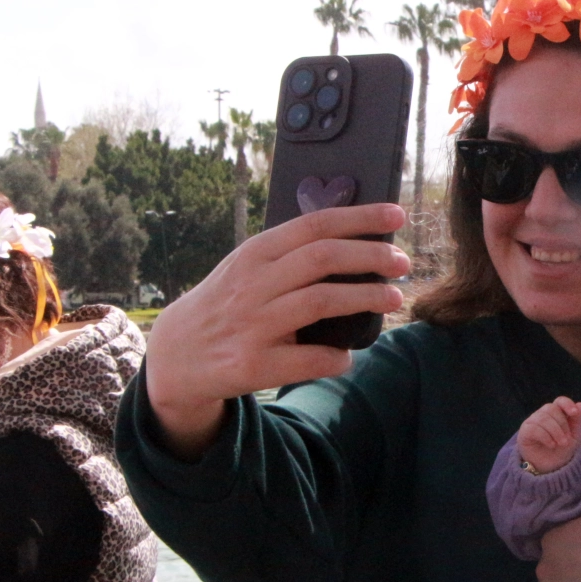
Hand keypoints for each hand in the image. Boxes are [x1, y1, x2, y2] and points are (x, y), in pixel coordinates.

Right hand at [144, 202, 408, 459]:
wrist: (177, 356)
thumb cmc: (227, 305)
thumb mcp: (247, 269)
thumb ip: (290, 255)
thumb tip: (356, 241)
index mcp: (255, 253)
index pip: (314, 225)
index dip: (360, 218)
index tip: (397, 216)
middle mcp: (253, 284)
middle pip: (323, 258)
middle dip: (371, 257)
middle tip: (403, 263)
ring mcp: (252, 324)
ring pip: (321, 301)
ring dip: (365, 299)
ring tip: (394, 298)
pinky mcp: (253, 364)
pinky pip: (310, 359)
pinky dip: (338, 358)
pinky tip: (348, 356)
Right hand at [518, 397, 580, 473]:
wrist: (552, 468)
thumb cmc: (563, 449)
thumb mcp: (575, 435)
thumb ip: (578, 420)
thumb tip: (580, 404)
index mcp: (557, 413)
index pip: (560, 401)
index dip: (567, 404)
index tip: (574, 413)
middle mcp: (543, 415)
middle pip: (551, 409)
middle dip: (562, 424)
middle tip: (566, 440)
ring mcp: (532, 422)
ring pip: (543, 418)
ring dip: (555, 431)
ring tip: (561, 444)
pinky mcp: (524, 432)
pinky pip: (534, 428)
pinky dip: (545, 436)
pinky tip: (551, 445)